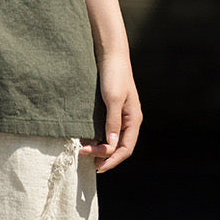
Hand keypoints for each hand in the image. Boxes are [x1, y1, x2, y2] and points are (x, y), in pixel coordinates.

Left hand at [79, 52, 142, 173]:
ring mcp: (121, 115)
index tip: (96, 166)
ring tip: (86, 153)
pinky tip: (87, 138)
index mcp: (134, 120)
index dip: (112, 160)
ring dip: (101, 148)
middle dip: (104, 156)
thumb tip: (112, 146)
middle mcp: (129, 120)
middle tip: (86, 158)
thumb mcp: (112, 99)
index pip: (126, 149)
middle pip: (119, 147)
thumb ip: (112, 122)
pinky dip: (98, 136)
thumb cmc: (114, 74)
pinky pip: (107, 129)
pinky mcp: (111, 108)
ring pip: (113, 139)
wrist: (110, 54)